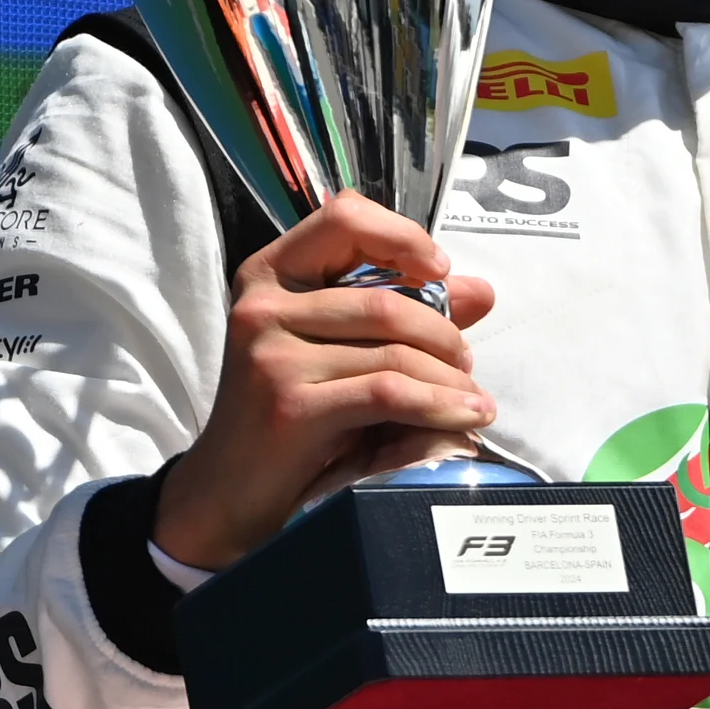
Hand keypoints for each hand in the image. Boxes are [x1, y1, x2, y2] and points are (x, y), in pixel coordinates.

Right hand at [154, 191, 496, 571]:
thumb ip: (404, 312)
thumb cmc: (292, 411)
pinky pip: (387, 392)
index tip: (440, 270)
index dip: (402, 236)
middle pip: (383, 300)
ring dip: (448, 376)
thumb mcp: (342, 349)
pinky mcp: (290, 404)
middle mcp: (263, 304)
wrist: (228, 491)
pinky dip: (438, 404)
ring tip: (473, 397)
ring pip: (392, 349)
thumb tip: (481, 290)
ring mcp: (271, 354)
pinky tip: (465, 416)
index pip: (344, 217)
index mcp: (271, 274)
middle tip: (465, 362)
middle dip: (442, 334)